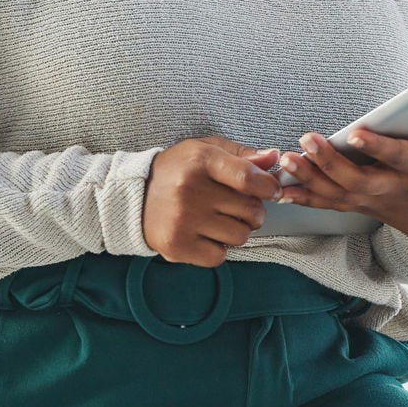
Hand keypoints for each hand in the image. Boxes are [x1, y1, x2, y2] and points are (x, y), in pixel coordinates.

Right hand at [142, 135, 282, 267]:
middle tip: (236, 206)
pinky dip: (218, 249)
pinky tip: (204, 234)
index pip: (248, 178)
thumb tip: (273, 158)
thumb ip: (242, 155)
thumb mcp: (206, 150)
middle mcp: (190, 190)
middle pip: (251, 211)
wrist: (134, 196)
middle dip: (252, 210)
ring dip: (236, 230)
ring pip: (240, 236)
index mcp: (200, 161)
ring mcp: (183, 220)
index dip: (268, 187)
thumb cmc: (178, 171)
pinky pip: (220, 256)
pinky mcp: (177, 246)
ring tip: (218, 219)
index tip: (271, 191)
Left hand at [275, 107, 407, 244]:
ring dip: (309, 179)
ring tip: (285, 160)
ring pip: (337, 194)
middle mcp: (393, 189)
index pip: (399, 159)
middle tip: (305, 141)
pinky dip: (304, 195)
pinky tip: (279, 187)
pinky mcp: (360, 205)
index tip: (356, 132)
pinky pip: (329, 203)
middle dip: (330, 163)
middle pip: (358, 180)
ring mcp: (374, 201)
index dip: (378, 148)